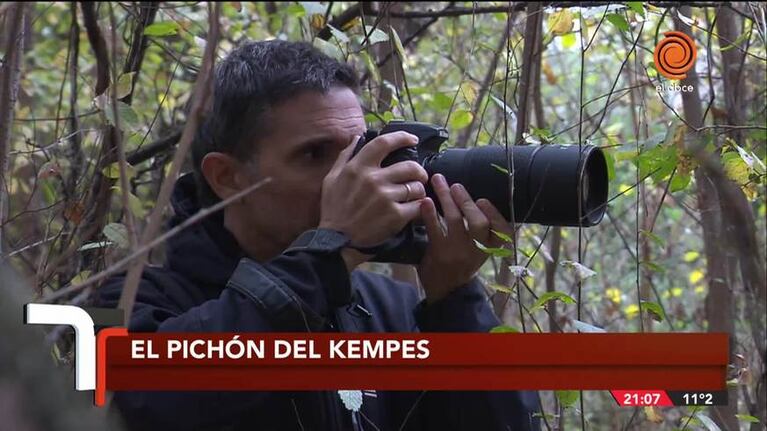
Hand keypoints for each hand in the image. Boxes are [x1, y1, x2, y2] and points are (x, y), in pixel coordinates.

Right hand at [319, 132, 427, 268]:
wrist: (337, 241)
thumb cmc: (334, 210)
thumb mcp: (331, 180)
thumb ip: (345, 157)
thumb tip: (357, 138)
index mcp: (357, 168)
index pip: (383, 143)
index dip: (402, 138)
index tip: (412, 140)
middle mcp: (373, 179)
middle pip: (410, 166)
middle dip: (419, 171)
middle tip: (419, 176)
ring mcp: (385, 197)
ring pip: (416, 187)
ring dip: (419, 191)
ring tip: (415, 196)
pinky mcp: (395, 215)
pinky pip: (418, 205)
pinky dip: (419, 207)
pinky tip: (414, 209)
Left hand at [417, 173, 509, 303]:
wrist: (447, 290)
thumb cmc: (463, 262)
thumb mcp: (480, 249)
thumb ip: (482, 228)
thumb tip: (473, 195)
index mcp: (491, 248)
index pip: (502, 230)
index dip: (494, 214)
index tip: (483, 200)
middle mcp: (477, 250)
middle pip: (478, 222)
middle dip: (466, 201)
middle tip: (456, 185)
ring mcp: (458, 251)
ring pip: (455, 221)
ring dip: (446, 198)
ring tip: (439, 181)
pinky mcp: (439, 253)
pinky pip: (435, 230)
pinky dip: (430, 214)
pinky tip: (426, 202)